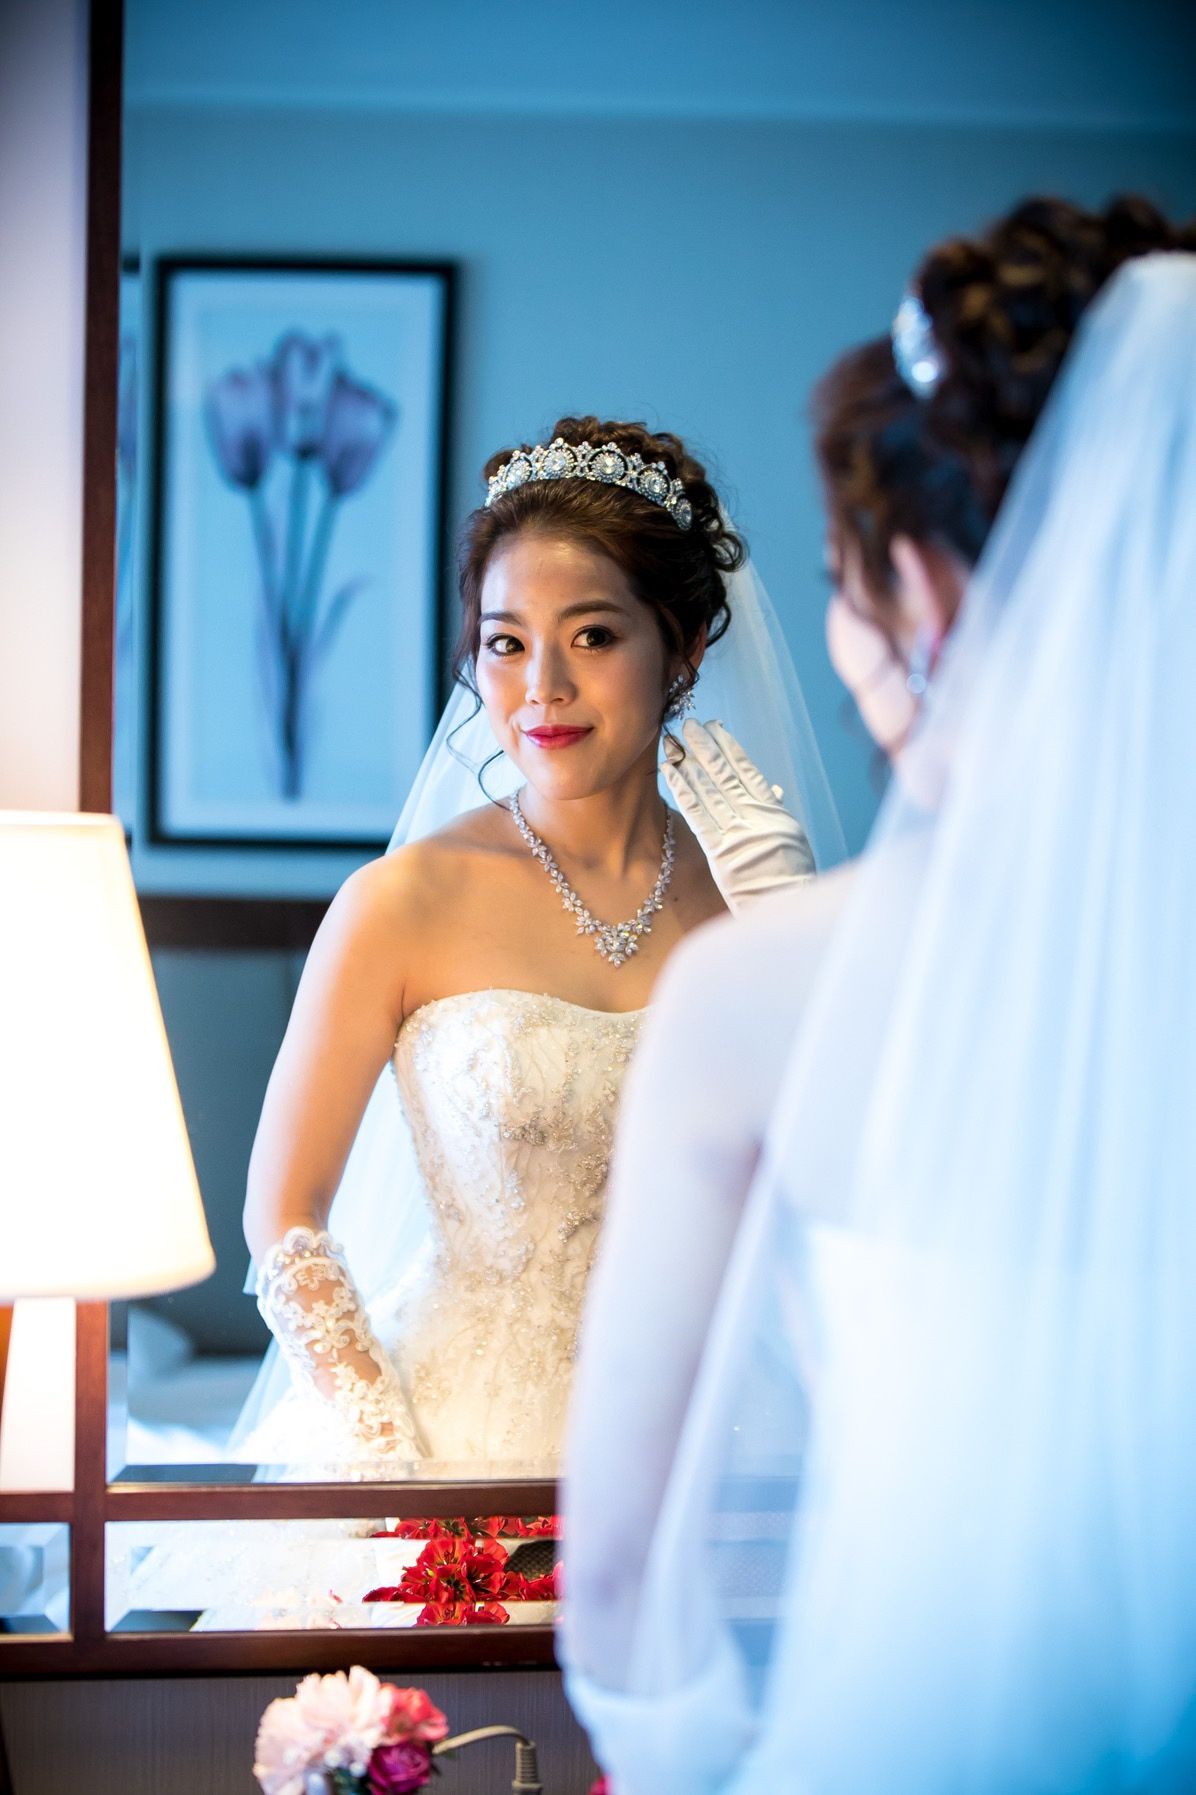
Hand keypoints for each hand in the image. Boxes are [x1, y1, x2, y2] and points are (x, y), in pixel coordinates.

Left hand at [662, 719, 814, 913]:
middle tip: (690, 725)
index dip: (729, 748)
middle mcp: (755, 816)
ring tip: (676, 743)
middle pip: (725, 775)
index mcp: (774, 812)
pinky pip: (698, 815)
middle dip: (706, 747)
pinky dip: (684, 791)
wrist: (787, 907)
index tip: (715, 728)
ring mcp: (737, 832)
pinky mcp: (721, 851)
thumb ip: (775, 813)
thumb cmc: (791, 877)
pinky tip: (671, 773)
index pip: (747, 771)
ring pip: (709, 790)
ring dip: (690, 764)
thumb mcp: (791, 840)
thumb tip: (770, 791)